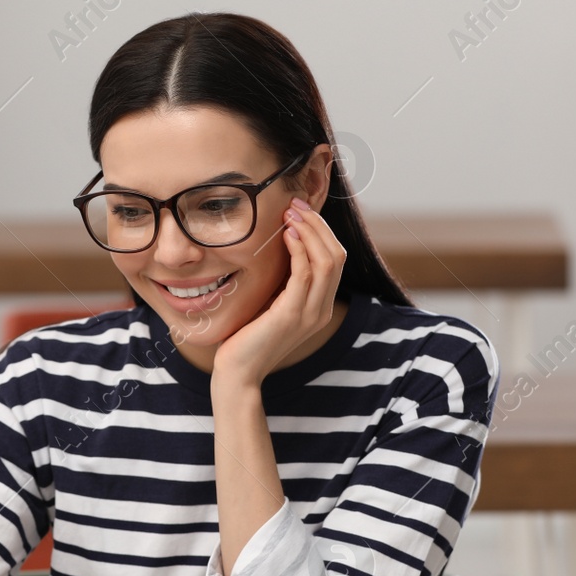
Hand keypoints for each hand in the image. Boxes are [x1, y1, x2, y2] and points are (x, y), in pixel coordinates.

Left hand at [212, 198, 346, 385]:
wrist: (238, 371)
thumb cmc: (248, 336)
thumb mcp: (272, 303)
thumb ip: (283, 281)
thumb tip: (283, 245)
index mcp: (320, 306)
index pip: (336, 259)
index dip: (322, 230)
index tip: (299, 210)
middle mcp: (321, 309)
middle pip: (336, 255)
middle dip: (318, 224)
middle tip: (295, 204)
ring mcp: (309, 313)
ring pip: (326, 261)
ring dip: (309, 231)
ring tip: (289, 214)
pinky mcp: (291, 315)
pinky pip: (304, 274)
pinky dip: (298, 249)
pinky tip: (285, 235)